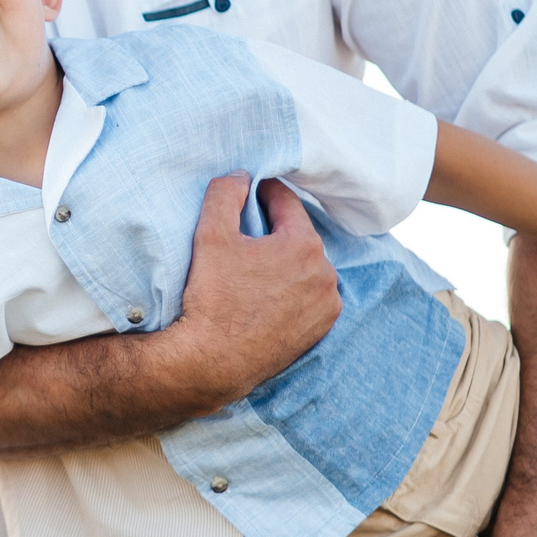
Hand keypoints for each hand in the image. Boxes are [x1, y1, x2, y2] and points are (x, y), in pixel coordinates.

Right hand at [164, 176, 340, 407]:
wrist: (213, 360)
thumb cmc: (212, 297)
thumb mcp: (210, 235)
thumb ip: (225, 193)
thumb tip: (241, 175)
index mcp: (304, 244)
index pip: (286, 202)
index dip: (263, 193)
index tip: (248, 193)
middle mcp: (325, 273)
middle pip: (298, 236)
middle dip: (275, 232)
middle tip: (246, 238)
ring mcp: (327, 304)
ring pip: (306, 267)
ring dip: (287, 263)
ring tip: (257, 271)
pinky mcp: (321, 328)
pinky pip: (311, 296)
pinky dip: (295, 291)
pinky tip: (269, 296)